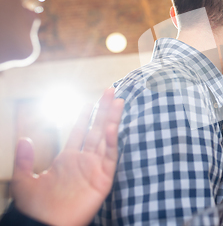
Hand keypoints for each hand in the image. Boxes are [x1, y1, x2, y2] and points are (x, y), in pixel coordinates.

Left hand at [11, 88, 123, 225]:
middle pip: (96, 129)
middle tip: (109, 91)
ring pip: (106, 138)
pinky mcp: (103, 178)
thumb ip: (25, 160)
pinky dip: (112, 141)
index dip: (85, 116)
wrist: (47, 225)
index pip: (79, 131)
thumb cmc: (36, 208)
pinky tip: (113, 126)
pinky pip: (110, 156)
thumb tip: (24, 139)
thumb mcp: (24, 181)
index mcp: (67, 159)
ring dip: (112, 120)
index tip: (90, 102)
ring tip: (118, 101)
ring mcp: (95, 168)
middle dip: (103, 110)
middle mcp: (84, 160)